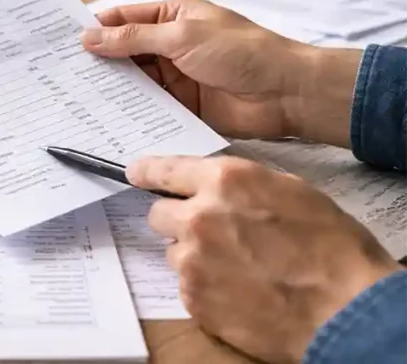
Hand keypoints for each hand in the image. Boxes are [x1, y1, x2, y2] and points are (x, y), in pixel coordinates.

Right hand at [82, 0, 360, 145]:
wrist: (286, 93)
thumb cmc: (242, 51)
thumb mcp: (182, 36)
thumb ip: (134, 38)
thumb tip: (90, 37)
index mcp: (171, 17)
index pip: (123, 19)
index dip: (93, 28)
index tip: (59, 40)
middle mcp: (168, 45)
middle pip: (122, 52)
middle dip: (95, 61)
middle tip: (57, 73)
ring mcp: (174, 77)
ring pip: (132, 81)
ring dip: (109, 88)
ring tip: (71, 97)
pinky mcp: (180, 106)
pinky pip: (147, 107)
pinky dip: (128, 111)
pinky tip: (102, 118)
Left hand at [128, 155, 402, 362]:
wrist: (343, 309)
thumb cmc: (331, 249)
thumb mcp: (292, 192)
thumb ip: (244, 185)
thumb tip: (220, 187)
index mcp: (225, 181)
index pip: (166, 170)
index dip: (148, 172)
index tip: (135, 173)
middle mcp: (199, 216)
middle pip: (159, 214)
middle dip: (178, 221)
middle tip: (210, 233)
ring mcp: (191, 259)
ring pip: (173, 251)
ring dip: (193, 255)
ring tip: (236, 267)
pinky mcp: (192, 297)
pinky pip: (186, 284)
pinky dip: (205, 286)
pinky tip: (238, 291)